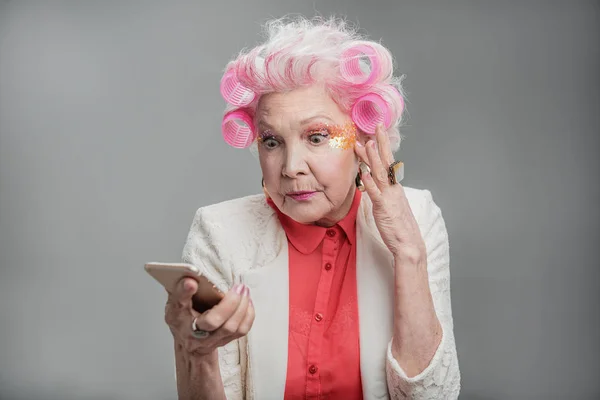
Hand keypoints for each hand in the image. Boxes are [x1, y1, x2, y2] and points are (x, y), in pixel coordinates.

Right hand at [164, 277, 254, 357]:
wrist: (189, 344)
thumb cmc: (183, 319)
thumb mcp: (176, 302)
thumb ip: (181, 289)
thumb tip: (191, 276)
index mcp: (178, 317)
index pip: (179, 304)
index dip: (185, 292)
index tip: (191, 282)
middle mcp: (194, 332)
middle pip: (212, 321)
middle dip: (229, 303)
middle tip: (238, 287)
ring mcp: (211, 339)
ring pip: (230, 327)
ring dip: (242, 307)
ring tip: (244, 291)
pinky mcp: (224, 341)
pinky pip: (241, 331)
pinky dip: (248, 315)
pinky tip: (247, 303)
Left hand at [354, 124, 425, 263]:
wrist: (409, 244)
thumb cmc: (399, 226)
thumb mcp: (391, 204)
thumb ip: (383, 192)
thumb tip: (373, 181)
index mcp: (395, 187)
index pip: (388, 161)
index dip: (382, 146)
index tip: (377, 131)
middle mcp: (393, 188)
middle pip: (386, 162)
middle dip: (380, 143)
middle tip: (376, 126)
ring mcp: (389, 197)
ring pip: (379, 174)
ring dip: (372, 158)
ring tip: (366, 144)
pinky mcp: (384, 209)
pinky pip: (375, 194)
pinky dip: (369, 183)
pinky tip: (363, 173)